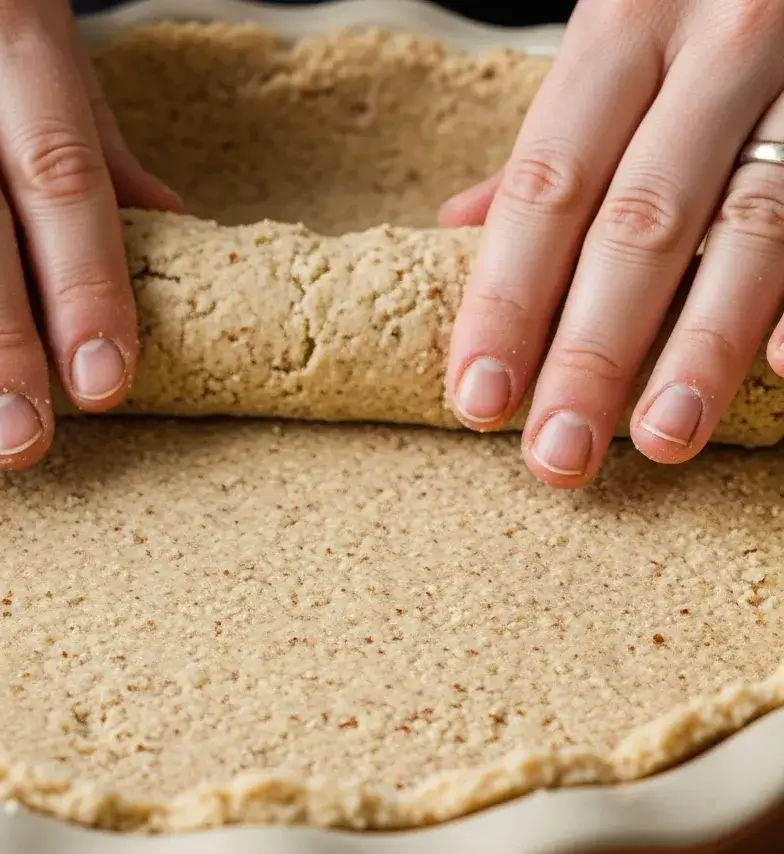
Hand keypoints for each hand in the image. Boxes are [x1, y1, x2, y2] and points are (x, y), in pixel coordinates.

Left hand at [441, 0, 783, 486]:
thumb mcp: (613, 40)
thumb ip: (548, 142)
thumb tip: (457, 228)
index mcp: (621, 30)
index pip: (545, 191)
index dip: (506, 304)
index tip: (477, 401)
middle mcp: (714, 46)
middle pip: (637, 225)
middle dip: (592, 353)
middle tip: (556, 455)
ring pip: (751, 228)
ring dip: (701, 348)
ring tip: (661, 439)